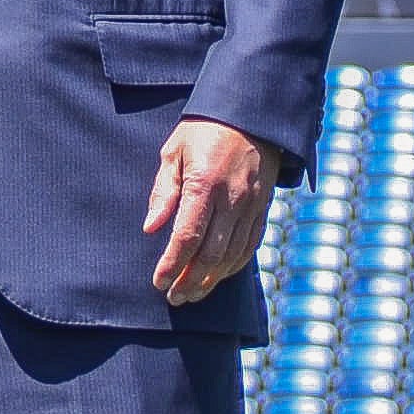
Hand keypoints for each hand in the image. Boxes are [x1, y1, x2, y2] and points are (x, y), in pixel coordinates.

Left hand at [145, 118, 273, 305]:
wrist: (251, 116)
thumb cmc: (204, 130)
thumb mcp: (173, 151)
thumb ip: (163, 191)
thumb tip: (150, 228)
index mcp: (204, 184)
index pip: (187, 236)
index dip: (172, 264)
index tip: (158, 281)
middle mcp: (231, 199)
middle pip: (210, 254)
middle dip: (190, 281)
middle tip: (173, 297)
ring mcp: (251, 206)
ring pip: (232, 256)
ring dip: (211, 280)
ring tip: (191, 294)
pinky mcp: (263, 209)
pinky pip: (249, 246)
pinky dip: (232, 266)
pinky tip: (217, 277)